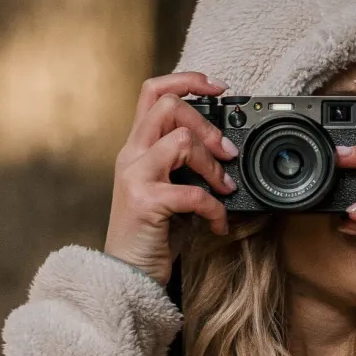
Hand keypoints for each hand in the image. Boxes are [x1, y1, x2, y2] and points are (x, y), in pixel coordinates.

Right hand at [104, 72, 238, 286]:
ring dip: (213, 165)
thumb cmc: (151, 235)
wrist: (127, 275)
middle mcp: (131, 156)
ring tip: (225, 190)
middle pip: (169, 106)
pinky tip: (218, 224)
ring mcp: (136, 177)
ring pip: (181, 141)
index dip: (186, 80)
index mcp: (136, 148)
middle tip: (228, 154)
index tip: (218, 88)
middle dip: (207, 125)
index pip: (153, 92)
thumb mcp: (168, 191)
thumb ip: (183, 166)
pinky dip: (214, 209)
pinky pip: (192, 192)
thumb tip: (225, 153)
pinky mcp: (146, 203)